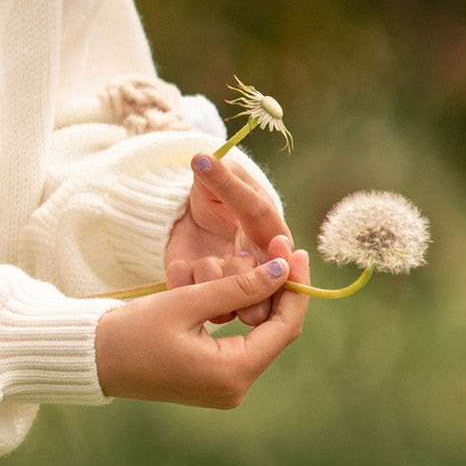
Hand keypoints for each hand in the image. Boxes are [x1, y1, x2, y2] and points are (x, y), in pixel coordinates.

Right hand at [95, 257, 307, 407]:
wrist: (95, 360)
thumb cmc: (133, 331)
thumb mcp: (187, 301)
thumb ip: (238, 287)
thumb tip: (284, 271)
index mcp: (231, 373)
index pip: (284, 328)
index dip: (296, 288)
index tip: (297, 251)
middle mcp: (236, 388)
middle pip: (278, 334)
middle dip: (284, 292)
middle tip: (287, 251)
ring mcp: (226, 389)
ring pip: (263, 339)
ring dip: (268, 302)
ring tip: (272, 263)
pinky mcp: (215, 382)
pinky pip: (245, 346)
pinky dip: (249, 316)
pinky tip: (252, 287)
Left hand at [166, 150, 293, 326]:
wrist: (193, 213)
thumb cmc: (218, 192)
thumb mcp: (222, 177)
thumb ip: (220, 175)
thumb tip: (201, 158)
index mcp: (273, 239)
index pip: (282, 254)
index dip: (282, 257)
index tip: (277, 244)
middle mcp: (260, 270)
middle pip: (262, 294)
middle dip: (241, 275)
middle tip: (234, 254)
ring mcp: (232, 288)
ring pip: (231, 307)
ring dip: (212, 282)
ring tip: (205, 260)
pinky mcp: (205, 297)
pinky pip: (196, 304)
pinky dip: (186, 283)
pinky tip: (182, 264)